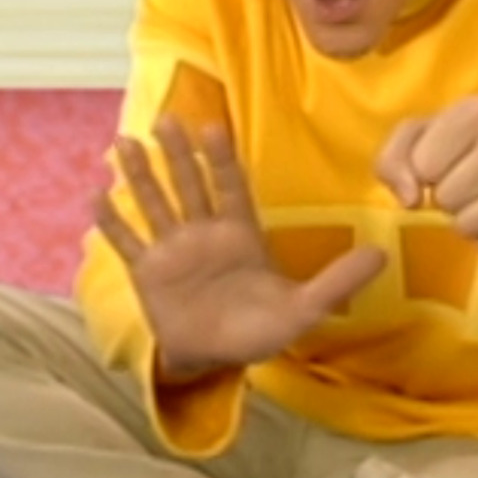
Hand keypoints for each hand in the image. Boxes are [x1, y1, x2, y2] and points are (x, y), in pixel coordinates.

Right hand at [94, 117, 387, 379]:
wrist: (215, 359)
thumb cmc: (259, 330)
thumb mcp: (303, 308)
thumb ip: (337, 281)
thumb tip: (382, 254)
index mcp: (239, 233)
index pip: (229, 186)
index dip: (220, 158)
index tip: (212, 127)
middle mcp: (203, 232)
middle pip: (188, 184)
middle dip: (177, 153)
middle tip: (165, 118)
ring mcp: (172, 250)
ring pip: (155, 203)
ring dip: (140, 175)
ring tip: (124, 144)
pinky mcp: (147, 271)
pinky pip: (128, 242)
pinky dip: (112, 222)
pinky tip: (95, 197)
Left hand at [376, 96, 477, 254]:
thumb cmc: (460, 146)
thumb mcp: (418, 138)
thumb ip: (393, 159)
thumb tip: (409, 199)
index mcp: (477, 112)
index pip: (424, 166)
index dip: (424, 173)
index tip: (440, 165)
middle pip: (446, 198)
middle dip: (445, 198)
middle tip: (463, 184)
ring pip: (467, 225)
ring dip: (464, 220)